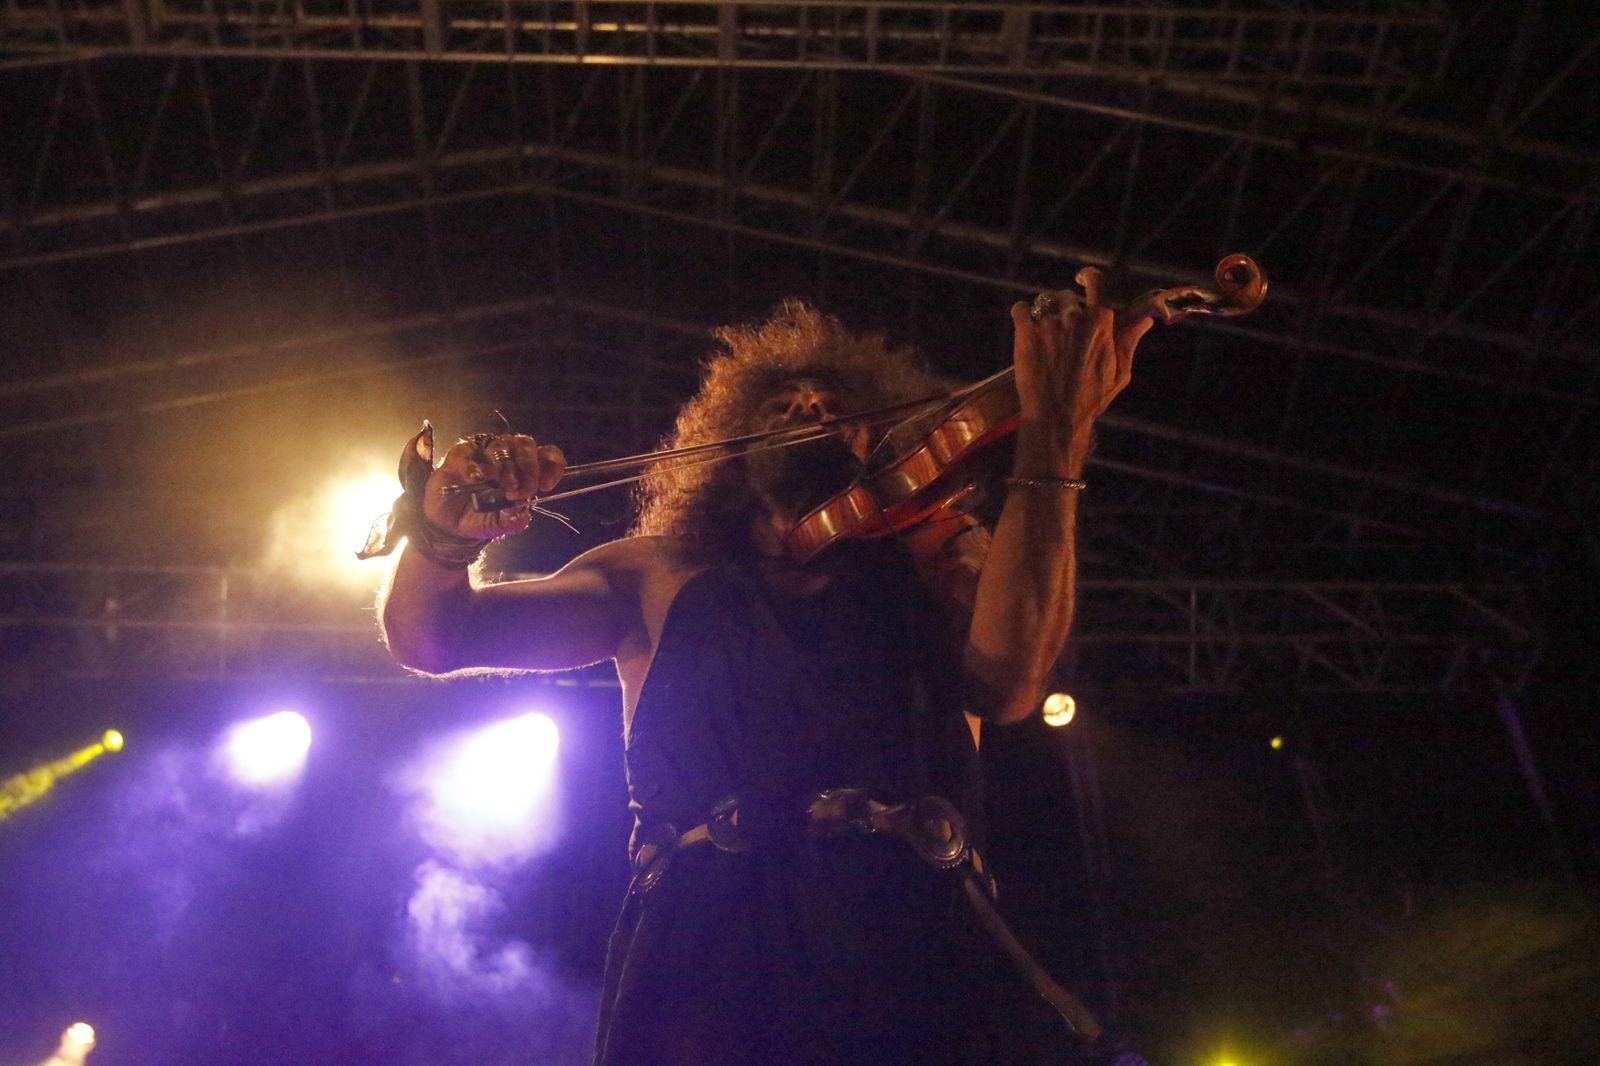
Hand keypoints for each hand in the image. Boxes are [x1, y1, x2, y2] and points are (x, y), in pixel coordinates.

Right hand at [423, 433, 566, 541]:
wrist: (450, 526)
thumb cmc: (481, 518)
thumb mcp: (502, 525)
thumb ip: (514, 519)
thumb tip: (523, 509)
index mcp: (525, 469)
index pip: (547, 455)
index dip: (552, 466)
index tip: (546, 485)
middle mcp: (507, 456)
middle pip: (526, 445)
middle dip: (529, 468)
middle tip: (521, 491)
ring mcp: (483, 454)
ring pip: (500, 444)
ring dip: (505, 465)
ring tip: (503, 486)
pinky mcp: (459, 456)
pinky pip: (468, 451)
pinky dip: (474, 465)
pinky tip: (476, 479)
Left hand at [1009, 267, 1152, 468]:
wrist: (1055, 417)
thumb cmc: (1090, 399)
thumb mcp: (1119, 372)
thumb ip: (1129, 340)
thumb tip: (1146, 320)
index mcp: (1100, 322)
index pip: (1097, 284)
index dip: (1089, 278)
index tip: (1083, 278)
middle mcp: (1075, 316)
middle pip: (1066, 297)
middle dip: (1064, 311)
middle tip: (1061, 336)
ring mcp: (1049, 322)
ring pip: (1044, 304)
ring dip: (1043, 316)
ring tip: (1043, 341)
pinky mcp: (1025, 331)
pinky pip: (1020, 309)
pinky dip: (1021, 315)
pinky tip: (1024, 330)